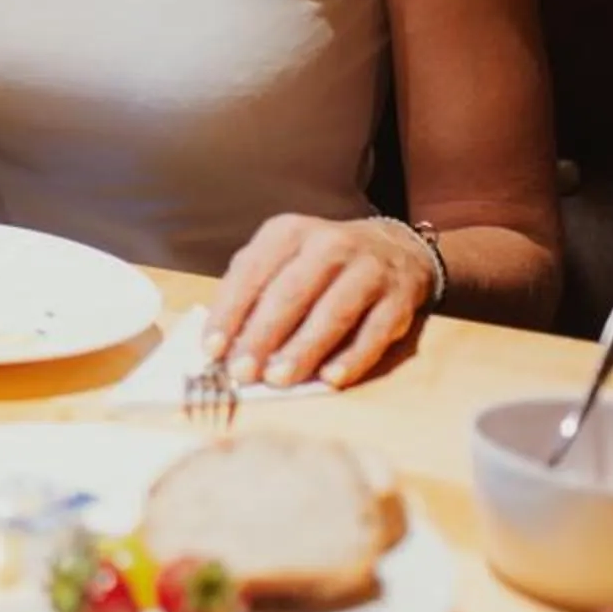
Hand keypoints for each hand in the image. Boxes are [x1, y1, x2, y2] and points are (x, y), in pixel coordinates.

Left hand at [203, 214, 434, 389]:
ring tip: (279, 379)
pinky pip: (375, 331)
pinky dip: (352, 357)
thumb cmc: (320, 265)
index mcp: (289, 232)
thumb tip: (224, 344)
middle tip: (242, 372)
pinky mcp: (399, 298)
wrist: (394, 248)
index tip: (212, 349)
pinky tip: (330, 379)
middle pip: (291, 293)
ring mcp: (369, 269)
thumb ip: (252, 293)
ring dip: (303, 348)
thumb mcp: (282, 260)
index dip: (230, 312)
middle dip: (263, 335)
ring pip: (333, 312)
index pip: (252, 272)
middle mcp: (329, 244)